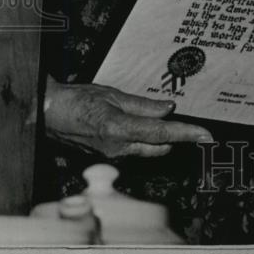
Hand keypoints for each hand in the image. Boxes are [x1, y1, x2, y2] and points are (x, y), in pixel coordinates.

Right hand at [43, 76, 212, 158]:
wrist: (47, 116)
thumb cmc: (75, 101)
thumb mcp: (111, 95)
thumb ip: (142, 105)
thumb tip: (168, 109)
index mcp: (119, 129)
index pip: (162, 133)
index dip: (187, 133)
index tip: (206, 135)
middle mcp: (118, 149)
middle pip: (160, 146)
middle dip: (175, 135)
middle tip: (186, 121)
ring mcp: (113, 157)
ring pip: (148, 149)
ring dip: (158, 137)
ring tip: (156, 118)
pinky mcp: (109, 158)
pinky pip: (135, 150)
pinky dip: (143, 139)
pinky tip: (138, 125)